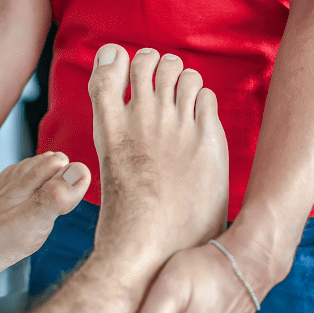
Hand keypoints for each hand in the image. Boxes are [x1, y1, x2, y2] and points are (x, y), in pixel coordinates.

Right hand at [89, 44, 228, 259]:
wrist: (153, 254)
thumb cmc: (127, 224)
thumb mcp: (109, 173)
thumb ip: (118, 140)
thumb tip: (125, 122)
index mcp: (109, 130)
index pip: (107, 69)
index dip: (115, 58)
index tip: (123, 63)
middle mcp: (141, 120)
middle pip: (148, 61)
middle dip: (156, 65)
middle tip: (164, 80)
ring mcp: (175, 127)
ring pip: (181, 72)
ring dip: (183, 78)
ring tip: (184, 97)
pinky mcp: (206, 139)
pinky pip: (206, 96)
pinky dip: (203, 100)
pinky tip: (200, 120)